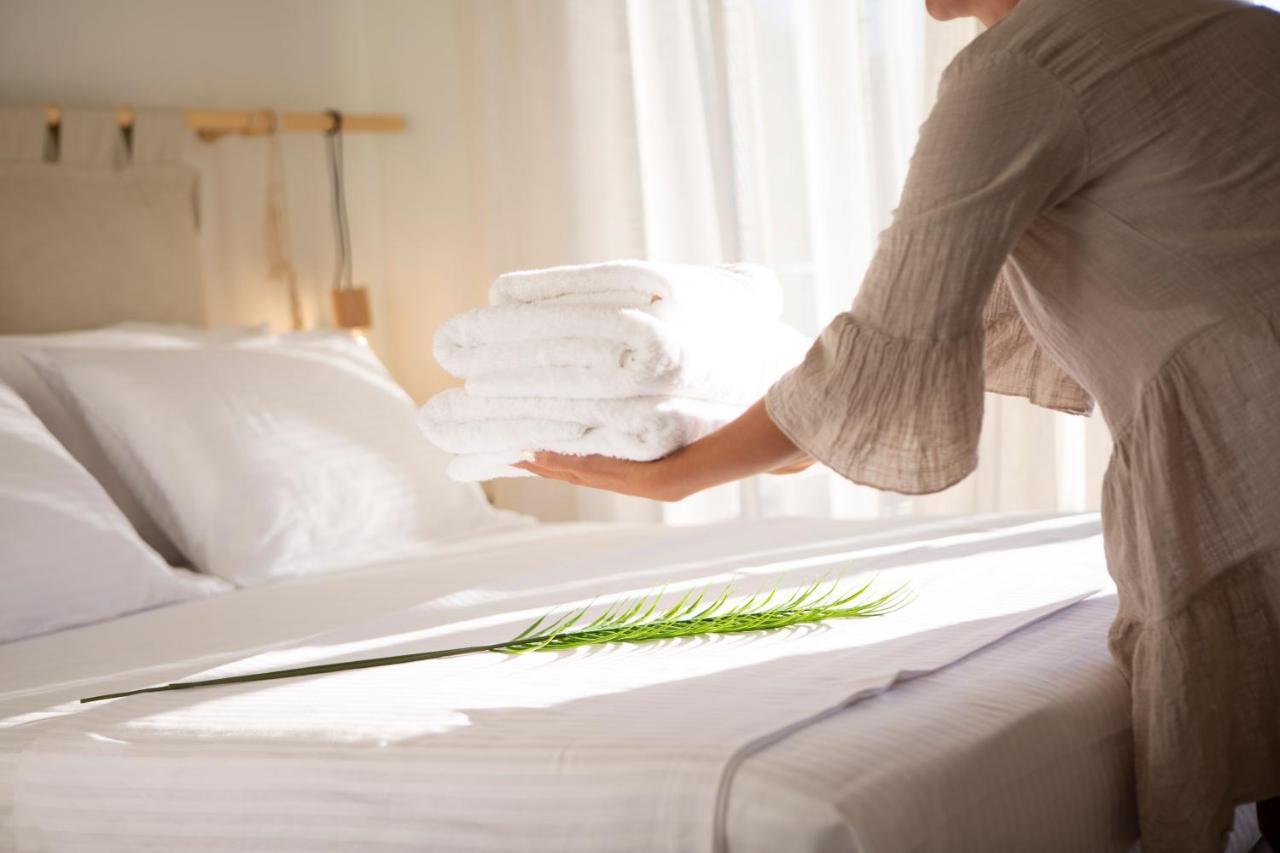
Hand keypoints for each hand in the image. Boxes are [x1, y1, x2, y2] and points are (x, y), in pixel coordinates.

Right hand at [513, 397, 811, 500]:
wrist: (808, 426)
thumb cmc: (782, 405)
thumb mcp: (734, 384)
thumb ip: (712, 377)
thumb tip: (698, 349)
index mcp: (679, 455)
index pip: (617, 456)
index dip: (576, 447)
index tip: (540, 431)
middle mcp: (668, 476)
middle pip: (597, 470)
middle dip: (553, 457)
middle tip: (512, 446)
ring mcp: (669, 482)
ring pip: (597, 475)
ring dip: (555, 463)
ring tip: (517, 450)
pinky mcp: (672, 482)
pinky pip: (614, 474)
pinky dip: (578, 466)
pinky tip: (547, 454)